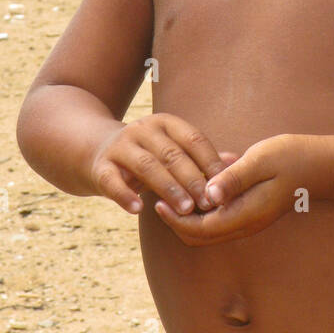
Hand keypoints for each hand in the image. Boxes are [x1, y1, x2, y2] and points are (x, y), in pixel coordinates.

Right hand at [89, 113, 234, 216]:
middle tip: (208, 203)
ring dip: (168, 188)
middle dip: (193, 179)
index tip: (223, 186)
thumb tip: (238, 161)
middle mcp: (142, 130)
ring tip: (185, 209)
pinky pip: (112, 181)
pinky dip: (125, 195)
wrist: (96, 150)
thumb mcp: (173, 149)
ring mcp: (120, 146)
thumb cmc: (148, 154)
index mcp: (165, 122)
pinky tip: (138, 210)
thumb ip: (202, 156)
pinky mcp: (100, 166)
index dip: (210, 162)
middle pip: (172, 154)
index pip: (193, 139)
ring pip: (147, 167)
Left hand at [153, 133, 333, 246]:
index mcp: (246, 214)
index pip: (200, 229)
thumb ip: (232, 178)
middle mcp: (246, 224)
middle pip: (200, 237)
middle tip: (160, 198)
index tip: (158, 201)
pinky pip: (220, 217)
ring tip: (173, 189)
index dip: (175, 219)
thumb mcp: (260, 161)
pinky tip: (200, 181)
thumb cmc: (292, 157)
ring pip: (208, 230)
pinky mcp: (251, 213)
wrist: (322, 166)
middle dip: (177, 221)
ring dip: (189, 214)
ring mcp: (249, 221)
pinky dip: (204, 206)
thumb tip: (206, 194)